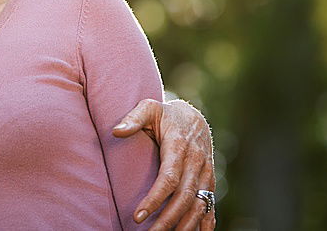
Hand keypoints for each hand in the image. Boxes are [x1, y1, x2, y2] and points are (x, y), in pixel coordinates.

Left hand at [113, 98, 214, 229]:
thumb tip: (116, 131)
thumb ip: (133, 118)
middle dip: (168, 220)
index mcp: (179, 146)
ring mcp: (206, 173)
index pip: (169, 178)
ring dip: (184, 226)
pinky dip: (204, 224)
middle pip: (184, 198)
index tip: (137, 216)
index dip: (154, 199)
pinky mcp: (210, 182)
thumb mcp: (149, 108)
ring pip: (199, 206)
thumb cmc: (165, 115)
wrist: (194, 118)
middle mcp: (196, 162)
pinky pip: (210, 206)